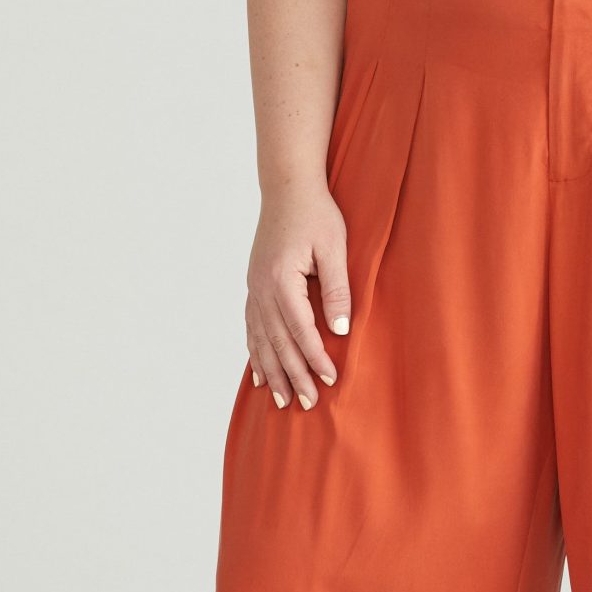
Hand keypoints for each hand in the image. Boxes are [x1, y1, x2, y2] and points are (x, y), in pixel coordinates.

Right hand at [245, 181, 350, 410]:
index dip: (315, 358)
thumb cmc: (315, 214)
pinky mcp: (254, 286)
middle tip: (307, 404)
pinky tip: (260, 376)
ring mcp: (254, 288)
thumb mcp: (333, 247)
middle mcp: (261, 288)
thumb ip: (336, 289)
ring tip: (282, 400)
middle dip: (293, 375)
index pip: (300, 329)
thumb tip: (340, 331)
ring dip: (272, 372)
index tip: (330, 380)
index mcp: (281, 279)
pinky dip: (255, 354)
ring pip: (260, 340)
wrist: (286, 188)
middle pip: (277, 342)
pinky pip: (252, 328)